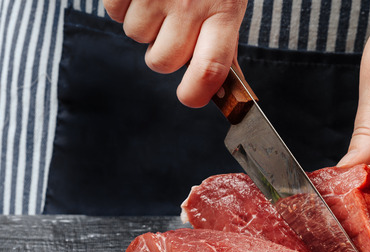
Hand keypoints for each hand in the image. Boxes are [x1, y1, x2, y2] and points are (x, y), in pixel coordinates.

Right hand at [103, 0, 247, 107]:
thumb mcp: (227, 5)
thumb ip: (224, 45)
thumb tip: (224, 90)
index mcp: (222, 14)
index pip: (210, 69)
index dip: (196, 93)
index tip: (190, 97)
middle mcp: (190, 6)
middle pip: (163, 61)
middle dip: (163, 52)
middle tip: (174, 27)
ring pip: (136, 36)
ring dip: (145, 23)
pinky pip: (115, 12)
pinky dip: (124, 4)